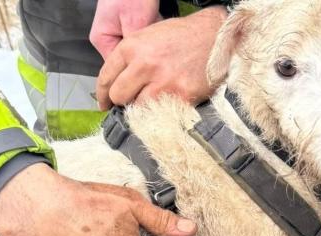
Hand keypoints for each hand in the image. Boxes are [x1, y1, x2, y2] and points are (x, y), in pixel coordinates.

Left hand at [95, 6, 227, 109]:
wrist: (217, 37)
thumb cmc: (185, 36)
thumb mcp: (150, 36)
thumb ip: (131, 57)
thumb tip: (118, 81)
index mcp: (133, 46)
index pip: (106, 77)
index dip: (103, 94)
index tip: (105, 103)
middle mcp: (145, 64)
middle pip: (118, 96)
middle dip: (122, 101)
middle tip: (131, 102)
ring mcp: (163, 82)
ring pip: (137, 109)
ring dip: (142, 109)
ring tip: (153, 101)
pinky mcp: (181, 97)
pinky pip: (161, 114)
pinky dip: (162, 113)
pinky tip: (168, 104)